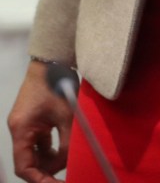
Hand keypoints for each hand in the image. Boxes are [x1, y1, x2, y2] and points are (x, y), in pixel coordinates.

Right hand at [7, 61, 72, 182]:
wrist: (53, 59)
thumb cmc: (57, 83)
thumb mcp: (66, 115)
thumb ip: (67, 143)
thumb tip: (69, 164)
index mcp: (21, 130)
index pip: (24, 166)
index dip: (39, 179)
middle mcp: (20, 129)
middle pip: (29, 161)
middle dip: (46, 171)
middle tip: (65, 177)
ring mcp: (26, 124)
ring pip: (36, 152)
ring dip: (50, 159)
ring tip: (68, 162)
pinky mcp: (35, 119)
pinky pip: (40, 141)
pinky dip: (51, 147)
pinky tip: (65, 149)